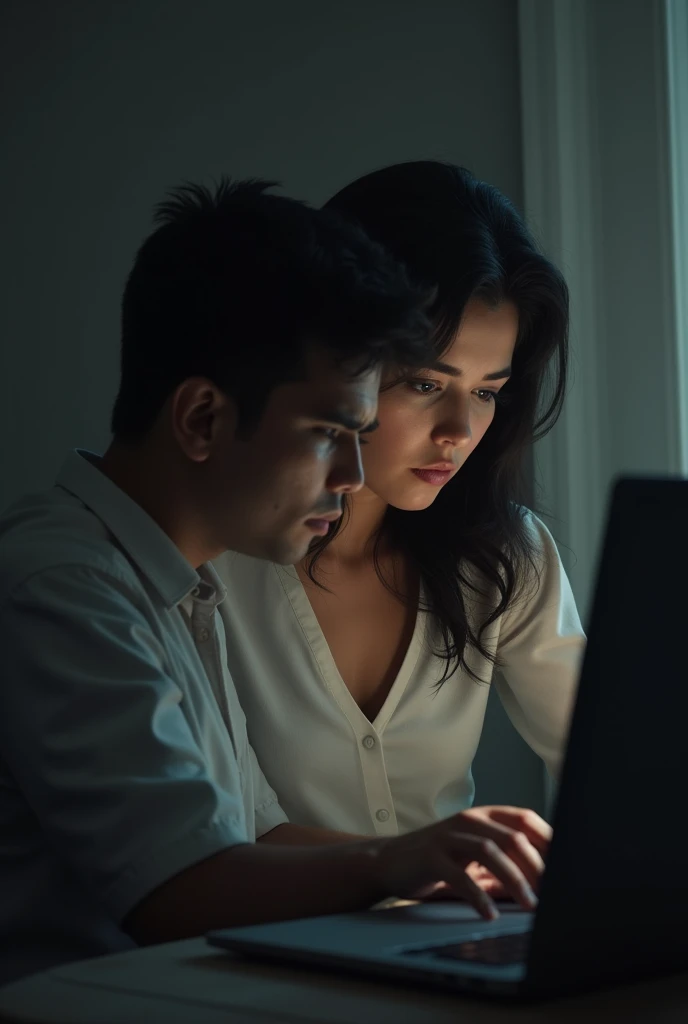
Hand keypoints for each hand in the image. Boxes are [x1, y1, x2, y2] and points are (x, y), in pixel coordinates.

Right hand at [372, 805, 548, 919]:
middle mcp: (470, 820)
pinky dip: (478, 896)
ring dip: (515, 880)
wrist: (389, 861)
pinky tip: (489, 913)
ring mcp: (450, 836)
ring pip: (491, 851)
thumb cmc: (440, 860)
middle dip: (538, 867)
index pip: (526, 820)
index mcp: (485, 816)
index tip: (568, 867)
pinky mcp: (431, 856)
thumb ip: (507, 866)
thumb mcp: (476, 859)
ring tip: (530, 905)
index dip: (550, 841)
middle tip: (553, 895)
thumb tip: (545, 886)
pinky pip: (460, 876)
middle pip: (514, 837)